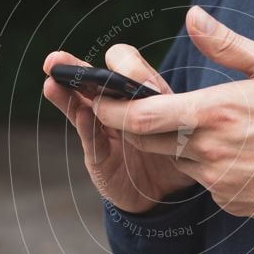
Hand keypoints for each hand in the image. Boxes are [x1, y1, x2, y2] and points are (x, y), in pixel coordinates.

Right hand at [43, 45, 194, 213]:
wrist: (170, 193)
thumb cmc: (181, 151)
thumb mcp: (186, 127)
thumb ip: (181, 109)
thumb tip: (202, 94)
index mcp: (140, 92)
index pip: (124, 64)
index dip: (126, 66)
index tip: (127, 72)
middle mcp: (116, 107)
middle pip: (92, 80)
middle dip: (76, 68)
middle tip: (59, 60)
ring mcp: (103, 131)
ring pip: (79, 105)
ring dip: (65, 91)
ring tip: (50, 79)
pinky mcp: (99, 157)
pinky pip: (90, 138)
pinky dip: (84, 125)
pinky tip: (80, 113)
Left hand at [92, 6, 253, 224]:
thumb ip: (227, 43)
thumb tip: (191, 16)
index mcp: (214, 112)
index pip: (139, 117)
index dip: (109, 108)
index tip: (97, 98)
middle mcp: (207, 151)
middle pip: (144, 141)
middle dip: (130, 124)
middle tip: (133, 106)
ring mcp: (216, 180)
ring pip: (173, 160)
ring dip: (170, 142)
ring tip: (200, 123)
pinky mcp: (227, 200)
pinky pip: (201, 180)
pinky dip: (203, 163)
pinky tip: (233, 151)